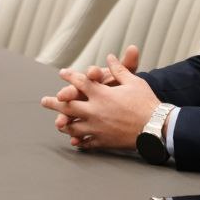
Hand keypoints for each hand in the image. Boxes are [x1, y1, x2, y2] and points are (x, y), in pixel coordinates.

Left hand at [40, 51, 159, 150]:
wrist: (156, 128)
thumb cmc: (146, 102)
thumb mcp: (133, 81)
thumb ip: (119, 69)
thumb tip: (110, 57)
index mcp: (101, 94)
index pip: (80, 82)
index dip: (69, 76)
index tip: (62, 73)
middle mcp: (94, 111)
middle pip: (68, 105)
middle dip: (54, 102)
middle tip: (44, 101)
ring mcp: (96, 128)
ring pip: (73, 126)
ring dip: (64, 123)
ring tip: (58, 122)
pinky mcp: (102, 141)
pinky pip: (86, 142)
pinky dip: (79, 141)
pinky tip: (74, 141)